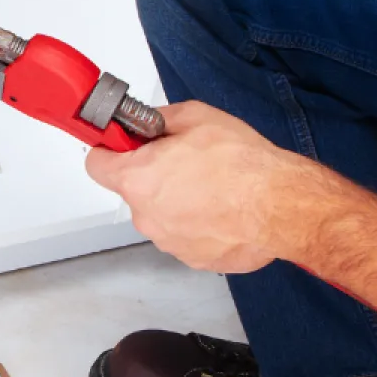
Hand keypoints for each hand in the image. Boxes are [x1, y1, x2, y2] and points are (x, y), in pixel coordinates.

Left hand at [85, 100, 335, 272]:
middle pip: (135, 191)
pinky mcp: (194, 259)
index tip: (123, 145)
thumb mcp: (196, 117)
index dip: (110, 150)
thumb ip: (162, 120)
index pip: (96, 165)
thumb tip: (152, 123)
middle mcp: (147, 216)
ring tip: (214, 187)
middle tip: (188, 161)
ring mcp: (170, 242)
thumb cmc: (242, 165)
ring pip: (163, 215)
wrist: (280, 206)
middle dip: (155, 175)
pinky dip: (201, 224)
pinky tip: (225, 209)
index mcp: (138, 179)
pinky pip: (187, 235)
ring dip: (180, 202)